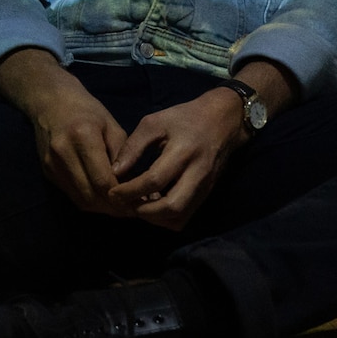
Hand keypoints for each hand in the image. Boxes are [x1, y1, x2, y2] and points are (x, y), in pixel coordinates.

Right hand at [0, 49, 129, 215]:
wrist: (50, 101)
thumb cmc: (87, 110)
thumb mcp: (111, 126)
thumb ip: (122, 155)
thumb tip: (133, 185)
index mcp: (82, 137)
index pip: (103, 180)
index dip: (122, 197)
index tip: (140, 202)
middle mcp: (63, 153)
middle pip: (90, 195)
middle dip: (114, 208)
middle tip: (133, 210)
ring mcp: (51, 164)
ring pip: (80, 200)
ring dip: (102, 209)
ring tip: (121, 208)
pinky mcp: (47, 171)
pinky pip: (71, 195)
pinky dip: (89, 201)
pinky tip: (103, 200)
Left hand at [108, 86, 246, 229]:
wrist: (223, 122)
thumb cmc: (184, 118)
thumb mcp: (155, 123)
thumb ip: (133, 146)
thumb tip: (115, 171)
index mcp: (183, 152)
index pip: (154, 180)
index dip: (130, 191)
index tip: (113, 192)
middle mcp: (197, 174)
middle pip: (171, 207)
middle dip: (143, 212)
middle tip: (124, 204)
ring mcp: (204, 188)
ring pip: (179, 217)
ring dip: (154, 218)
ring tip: (136, 206)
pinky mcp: (206, 195)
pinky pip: (185, 217)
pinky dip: (166, 218)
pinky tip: (152, 205)